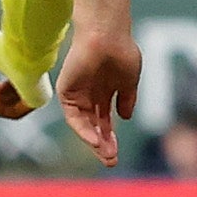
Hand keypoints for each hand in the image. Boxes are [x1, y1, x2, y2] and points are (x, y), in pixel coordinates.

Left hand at [50, 0, 139, 163]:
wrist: (107, 35)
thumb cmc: (120, 51)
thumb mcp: (129, 80)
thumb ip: (126, 99)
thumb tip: (126, 117)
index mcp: (104, 93)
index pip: (105, 122)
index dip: (111, 138)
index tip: (115, 155)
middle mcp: (89, 96)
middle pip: (94, 126)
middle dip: (102, 144)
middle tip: (111, 161)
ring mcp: (77, 94)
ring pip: (83, 125)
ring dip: (93, 141)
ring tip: (105, 155)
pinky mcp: (66, 91)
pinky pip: (73, 116)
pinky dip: (84, 130)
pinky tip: (95, 140)